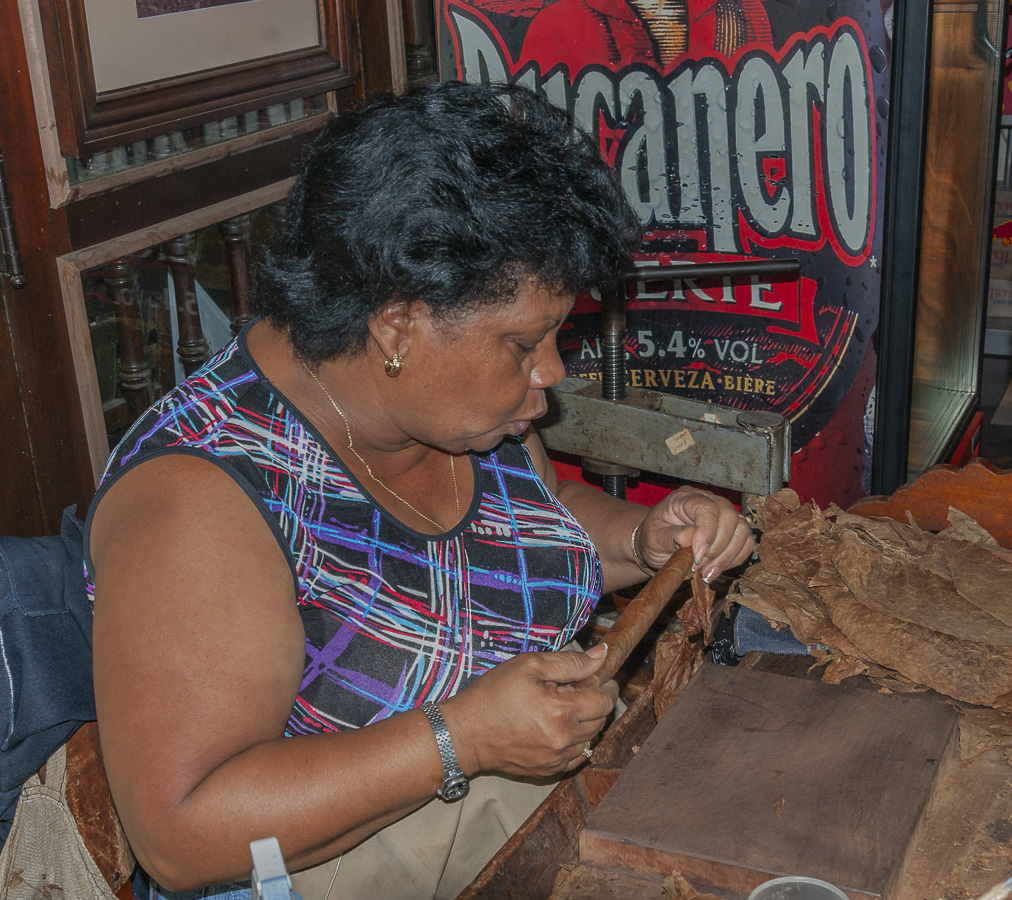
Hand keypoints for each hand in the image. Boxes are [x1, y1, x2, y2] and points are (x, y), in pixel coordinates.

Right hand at [440, 644, 617, 777]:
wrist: (466, 733)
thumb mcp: (529, 665)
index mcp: (561, 711)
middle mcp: (564, 739)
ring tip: (562, 708)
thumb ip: (570, 661)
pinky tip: (556, 728)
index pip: (604, 701)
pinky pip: (576, 757)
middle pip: (600, 721)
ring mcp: (557, 759)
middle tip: (575, 690)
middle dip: (595, 703)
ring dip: (585, 723)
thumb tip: (602, 654)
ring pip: (590, 739)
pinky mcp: (549, 771)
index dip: (607, 688)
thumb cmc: (494, 694)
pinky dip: (574, 742)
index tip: (602, 680)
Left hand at [637, 486, 754, 582]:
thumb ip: (669, 536)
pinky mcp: (732, 531)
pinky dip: (735, 559)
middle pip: (729, 517)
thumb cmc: (654, 537)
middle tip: (699, 568)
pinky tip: (716, 569)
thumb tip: (688, 538)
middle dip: (717, 548)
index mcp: (685, 498)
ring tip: (706, 573)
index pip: (706, 508)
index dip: (707, 533)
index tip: (698, 556)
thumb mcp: (653, 537)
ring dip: (727, 556)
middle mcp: (708, 501)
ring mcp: (723, 515)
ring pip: (742, 531)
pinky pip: (746, 543)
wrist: (658, 544)